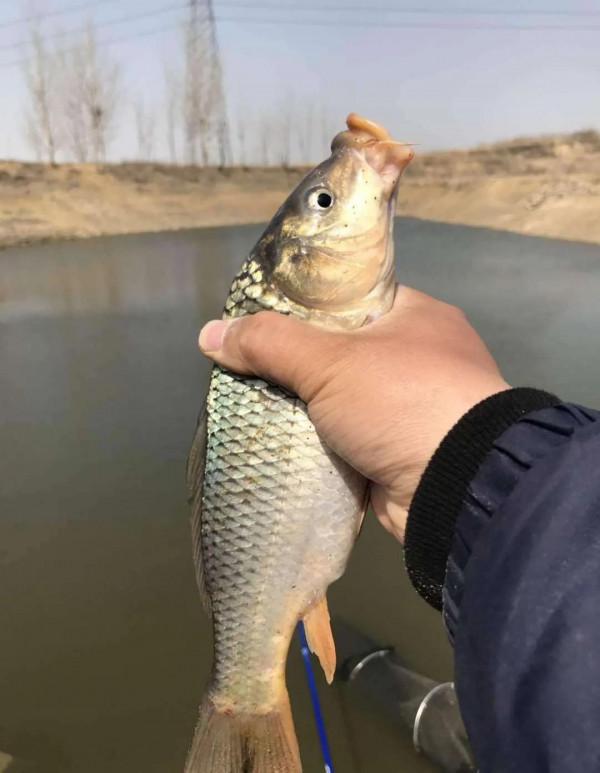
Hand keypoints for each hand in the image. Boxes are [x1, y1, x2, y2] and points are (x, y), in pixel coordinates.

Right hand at [198, 287, 508, 541]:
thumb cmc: (400, 400)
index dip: (304, 307)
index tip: (262, 321)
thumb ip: (269, 343)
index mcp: (417, 315)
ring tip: (256, 404)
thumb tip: (209, 333)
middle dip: (300, 365)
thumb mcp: (329, 362)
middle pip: (343, 351)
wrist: (458, 487)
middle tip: (252, 367)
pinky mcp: (406, 449)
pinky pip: (354, 436)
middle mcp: (422, 355)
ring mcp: (417, 406)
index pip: (350, 299)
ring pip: (346, 398)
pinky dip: (325, 441)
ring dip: (310, 407)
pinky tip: (286, 441)